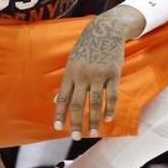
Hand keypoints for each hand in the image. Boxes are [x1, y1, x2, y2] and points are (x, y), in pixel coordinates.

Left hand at [54, 6, 141, 138]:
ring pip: (95, 102)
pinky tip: (108, 119)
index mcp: (70, 72)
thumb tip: (54, 101)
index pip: (62, 97)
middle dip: (77, 122)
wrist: (106, 30)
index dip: (59, 114)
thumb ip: (65, 82)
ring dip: (94, 119)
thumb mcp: (72, 62)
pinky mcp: (113, 74)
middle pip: (78, 103)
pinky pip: (112, 95)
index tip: (57, 128)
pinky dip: (110, 108)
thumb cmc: (86, 48)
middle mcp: (83, 75)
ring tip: (93, 132)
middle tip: (76, 137)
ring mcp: (99, 75)